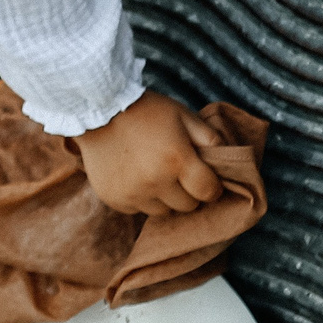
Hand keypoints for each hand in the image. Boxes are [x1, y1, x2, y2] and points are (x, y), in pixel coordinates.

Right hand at [76, 91, 226, 215]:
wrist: (96, 110)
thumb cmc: (145, 111)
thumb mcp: (182, 115)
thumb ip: (209, 138)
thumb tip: (227, 161)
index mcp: (177, 160)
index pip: (209, 192)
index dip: (212, 186)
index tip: (206, 178)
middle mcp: (155, 182)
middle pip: (187, 206)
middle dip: (189, 192)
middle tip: (178, 174)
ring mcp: (133, 194)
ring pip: (163, 212)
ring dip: (164, 198)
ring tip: (154, 174)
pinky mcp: (114, 199)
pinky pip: (138, 209)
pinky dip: (141, 198)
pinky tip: (134, 176)